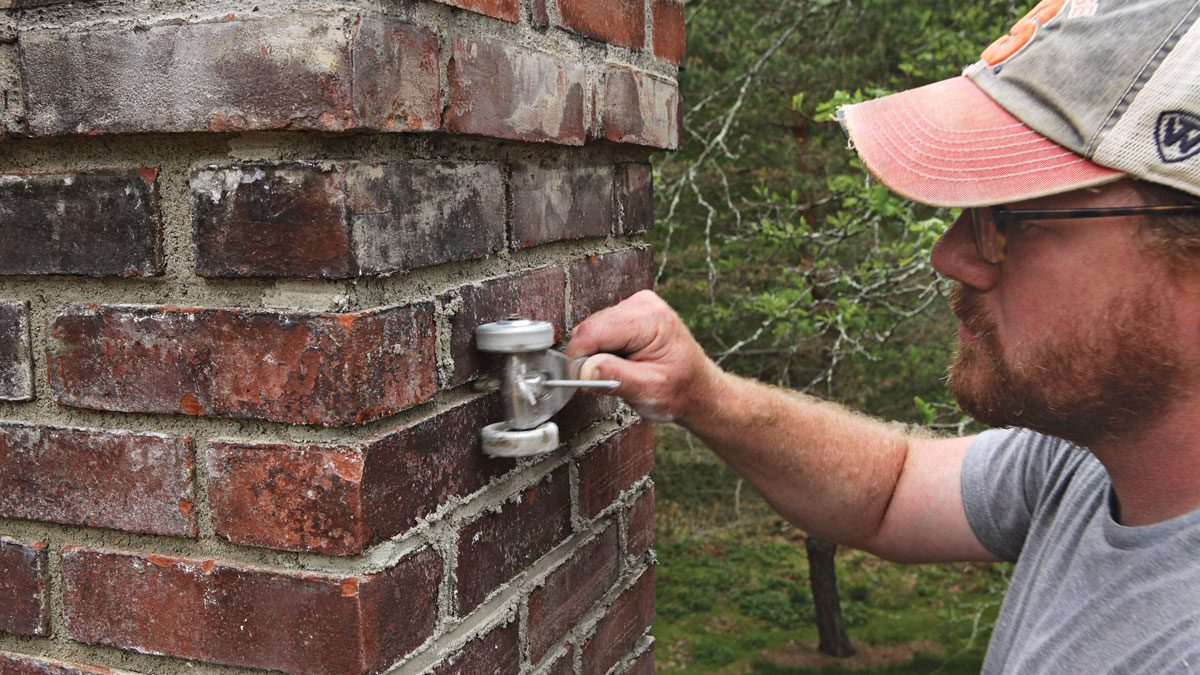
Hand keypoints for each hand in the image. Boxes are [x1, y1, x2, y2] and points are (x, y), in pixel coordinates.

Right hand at [564, 290, 720, 423]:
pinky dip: (604, 349)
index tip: (577, 379)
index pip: (595, 331)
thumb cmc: (680, 390)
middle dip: (590, 356)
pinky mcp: (630, 312)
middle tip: (607, 380)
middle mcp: (643, 304)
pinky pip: (600, 329)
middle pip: (591, 327)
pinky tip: (622, 361)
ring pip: (592, 328)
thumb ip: (615, 377)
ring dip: (597, 353)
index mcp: (651, 319)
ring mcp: (636, 305)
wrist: (697, 389)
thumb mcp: (648, 390)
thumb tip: (582, 369)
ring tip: (621, 370)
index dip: (579, 357)